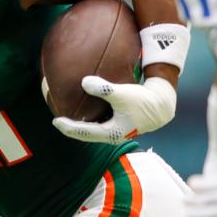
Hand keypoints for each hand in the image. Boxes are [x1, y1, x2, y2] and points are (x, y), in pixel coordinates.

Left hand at [52, 76, 175, 143]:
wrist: (161, 105)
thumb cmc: (142, 100)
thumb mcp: (122, 94)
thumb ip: (103, 89)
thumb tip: (84, 82)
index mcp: (111, 133)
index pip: (84, 133)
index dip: (68, 128)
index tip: (56, 121)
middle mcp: (113, 135)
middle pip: (87, 134)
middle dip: (73, 128)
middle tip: (58, 120)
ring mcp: (117, 130)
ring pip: (94, 129)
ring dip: (82, 123)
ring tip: (70, 114)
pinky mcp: (121, 123)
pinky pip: (101, 121)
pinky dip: (92, 116)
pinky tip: (88, 105)